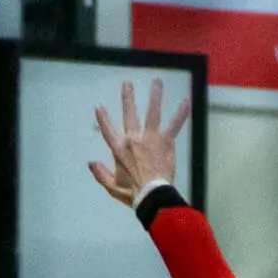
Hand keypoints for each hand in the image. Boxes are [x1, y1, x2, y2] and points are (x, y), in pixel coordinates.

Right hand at [89, 78, 191, 207]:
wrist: (152, 195)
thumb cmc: (132, 193)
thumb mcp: (112, 187)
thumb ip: (100, 174)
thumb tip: (90, 162)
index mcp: (119, 149)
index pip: (108, 130)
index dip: (103, 119)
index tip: (99, 107)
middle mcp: (133, 139)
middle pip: (129, 114)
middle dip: (128, 97)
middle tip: (127, 84)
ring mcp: (149, 138)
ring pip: (152, 113)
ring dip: (154, 96)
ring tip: (157, 82)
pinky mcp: (165, 142)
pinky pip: (174, 125)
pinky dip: (181, 114)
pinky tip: (186, 102)